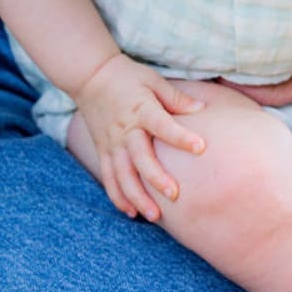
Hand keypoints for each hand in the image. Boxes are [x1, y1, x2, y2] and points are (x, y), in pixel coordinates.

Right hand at [74, 53, 205, 221]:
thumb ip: (176, 97)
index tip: (201, 148)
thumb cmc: (127, 76)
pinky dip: (117, 196)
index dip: (181, 137)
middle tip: (174, 195)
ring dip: (137, 196)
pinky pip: (108, 177)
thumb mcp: (153, 80)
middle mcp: (125, 130)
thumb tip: (201, 109)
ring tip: (154, 216)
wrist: (90, 76)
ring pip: (122, 175)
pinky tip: (131, 212)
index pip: (162, 125)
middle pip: (140, 157)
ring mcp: (112, 143)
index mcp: (141, 110)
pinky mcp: (103, 150)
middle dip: (156, 178)